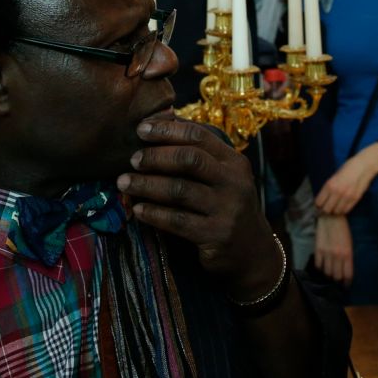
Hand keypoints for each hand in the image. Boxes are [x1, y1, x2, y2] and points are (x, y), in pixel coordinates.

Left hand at [117, 117, 281, 301]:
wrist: (254, 253)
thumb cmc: (228, 207)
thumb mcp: (224, 177)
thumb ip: (200, 155)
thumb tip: (162, 124)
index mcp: (234, 162)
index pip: (199, 136)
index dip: (168, 131)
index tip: (141, 130)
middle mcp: (234, 183)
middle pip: (189, 160)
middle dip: (156, 157)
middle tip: (132, 160)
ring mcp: (227, 210)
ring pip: (180, 190)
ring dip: (147, 185)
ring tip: (124, 183)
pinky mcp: (217, 236)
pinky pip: (178, 221)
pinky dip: (154, 213)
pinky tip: (137, 209)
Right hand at [314, 212, 352, 285]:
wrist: (331, 217)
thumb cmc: (343, 230)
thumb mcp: (350, 244)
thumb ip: (348, 257)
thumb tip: (345, 270)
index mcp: (348, 254)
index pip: (348, 275)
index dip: (347, 282)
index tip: (346, 285)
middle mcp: (337, 256)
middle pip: (337, 276)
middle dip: (338, 281)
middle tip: (337, 281)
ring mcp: (327, 253)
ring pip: (327, 273)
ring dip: (329, 276)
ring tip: (330, 275)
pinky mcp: (318, 250)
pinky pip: (318, 265)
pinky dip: (320, 269)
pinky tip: (322, 268)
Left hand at [315, 142, 377, 214]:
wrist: (364, 166)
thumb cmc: (348, 167)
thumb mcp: (334, 175)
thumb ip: (329, 187)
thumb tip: (323, 198)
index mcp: (330, 185)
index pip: (319, 202)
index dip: (318, 204)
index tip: (319, 203)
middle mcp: (337, 192)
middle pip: (326, 209)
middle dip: (325, 209)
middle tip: (326, 206)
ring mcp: (347, 197)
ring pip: (336, 212)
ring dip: (334, 210)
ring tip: (335, 206)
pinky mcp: (355, 199)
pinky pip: (346, 210)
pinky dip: (342, 210)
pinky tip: (342, 205)